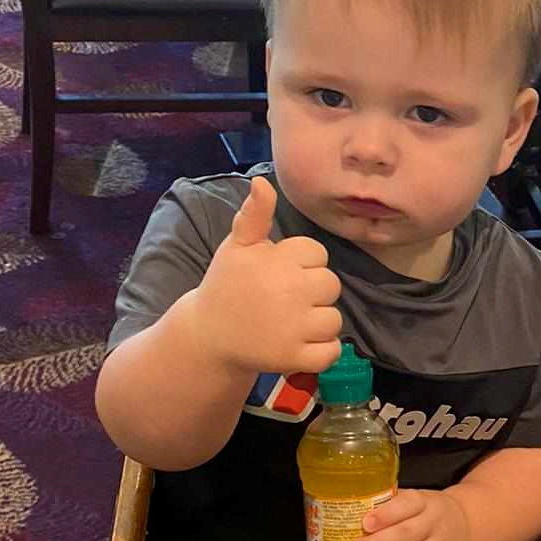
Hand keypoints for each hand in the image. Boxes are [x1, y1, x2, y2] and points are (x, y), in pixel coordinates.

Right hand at [195, 176, 341, 374]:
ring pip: (334, 319)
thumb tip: (262, 182)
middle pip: (330, 285)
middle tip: (285, 300)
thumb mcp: (237, 246)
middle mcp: (290, 291)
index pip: (317, 254)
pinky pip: (330, 351)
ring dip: (318, 323)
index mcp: (279, 259)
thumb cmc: (226, 285)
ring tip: (290, 322)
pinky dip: (321, 351)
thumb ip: (254, 215)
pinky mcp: (294, 357)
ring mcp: (294, 327)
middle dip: (313, 292)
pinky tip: (299, 344)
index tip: (278, 274)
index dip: (302, 264)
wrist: (207, 335)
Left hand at [348, 489, 469, 540]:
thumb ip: (390, 502)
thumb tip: (352, 506)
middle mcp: (432, 526)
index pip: (406, 505)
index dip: (386, 515)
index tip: (365, 522)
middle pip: (406, 536)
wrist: (466, 530)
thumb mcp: (415, 498)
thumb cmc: (427, 511)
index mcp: (424, 502)